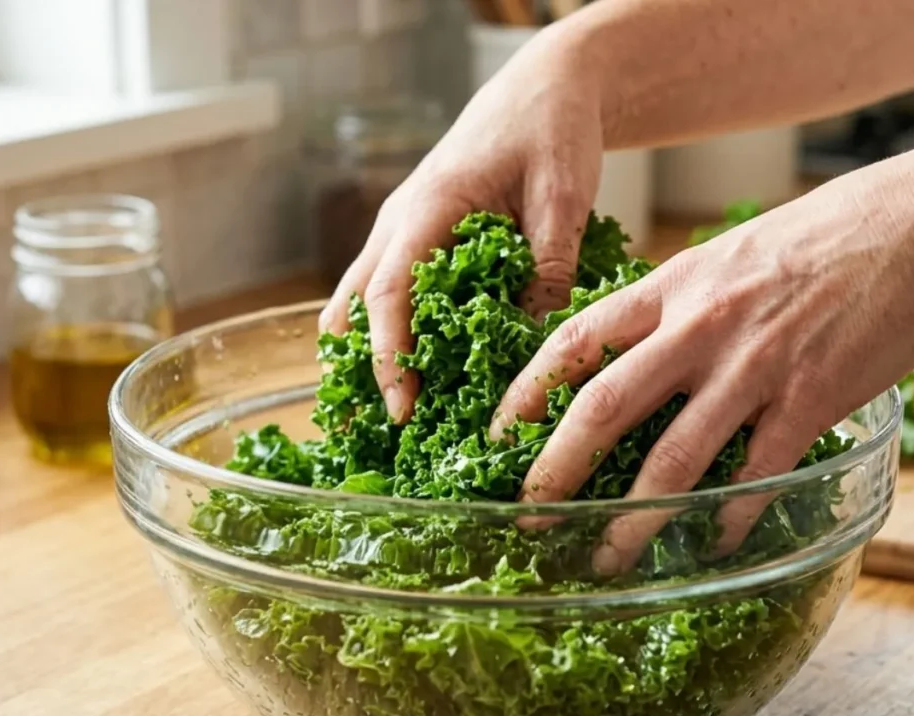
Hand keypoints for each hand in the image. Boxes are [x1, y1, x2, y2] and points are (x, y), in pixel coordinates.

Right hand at [319, 30, 601, 423]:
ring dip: (365, 351)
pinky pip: (383, 289)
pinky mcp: (416, 236)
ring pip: (357, 298)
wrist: (545, 88)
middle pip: (352, 303)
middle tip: (372, 428)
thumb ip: (547, 272)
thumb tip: (533, 349)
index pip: (388, 292)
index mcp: (428, 208)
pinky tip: (416, 368)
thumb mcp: (562, 201)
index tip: (401, 408)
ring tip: (388, 410)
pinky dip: (385, 330)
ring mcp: (401, 227)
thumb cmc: (551, 131)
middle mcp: (399, 220)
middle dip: (358, 367)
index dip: (389, 356)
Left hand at [491, 156, 913, 572]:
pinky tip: (710, 542)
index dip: (524, 392)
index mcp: (672, 288)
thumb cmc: (818, 238)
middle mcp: (699, 329)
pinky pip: (755, 476)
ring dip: (633, 519)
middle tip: (528, 517)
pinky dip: (727, 517)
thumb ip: (670, 305)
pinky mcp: (807, 402)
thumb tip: (625, 351)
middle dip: (556, 471)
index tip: (494, 435)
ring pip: (674, 459)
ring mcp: (752, 369)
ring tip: (605, 556)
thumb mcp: (722, 255)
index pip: (574, 341)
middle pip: (604, 408)